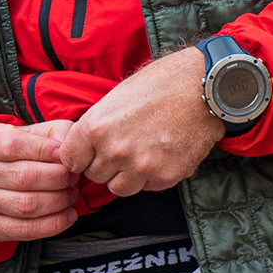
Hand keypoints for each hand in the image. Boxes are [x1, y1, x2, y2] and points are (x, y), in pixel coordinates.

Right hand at [0, 119, 79, 240]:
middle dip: (57, 177)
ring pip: (26, 205)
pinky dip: (53, 224)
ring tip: (71, 193)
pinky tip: (67, 214)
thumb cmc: (11, 153)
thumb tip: (67, 147)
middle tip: (72, 176)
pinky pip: (26, 229)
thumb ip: (51, 133)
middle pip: (23, 177)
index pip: (12, 145)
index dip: (44, 150)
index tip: (63, 154)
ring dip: (58, 201)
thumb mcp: (26, 133)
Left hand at [58, 47, 223, 196]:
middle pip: (94, 176)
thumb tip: (86, 145)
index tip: (87, 154)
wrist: (202, 88)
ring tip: (139, 154)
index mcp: (96, 127)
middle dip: (104, 165)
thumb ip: (97, 125)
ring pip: (119, 188)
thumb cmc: (159, 84)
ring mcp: (140, 167)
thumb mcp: (115, 97)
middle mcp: (115, 151)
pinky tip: (159, 154)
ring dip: (125, 176)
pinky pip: (147, 187)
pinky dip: (150, 176)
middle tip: (120, 149)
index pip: (70, 160)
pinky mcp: (164, 177)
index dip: (79, 156)